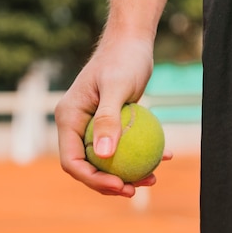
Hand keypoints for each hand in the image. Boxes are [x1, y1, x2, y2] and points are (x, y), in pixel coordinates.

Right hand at [54, 36, 171, 196]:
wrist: (131, 42)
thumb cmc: (123, 59)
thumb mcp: (118, 88)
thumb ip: (108, 120)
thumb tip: (104, 156)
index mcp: (68, 119)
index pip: (72, 160)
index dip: (92, 179)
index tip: (121, 184)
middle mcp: (75, 125)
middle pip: (85, 165)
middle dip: (108, 183)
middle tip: (135, 190)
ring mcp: (90, 126)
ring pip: (103, 161)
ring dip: (125, 174)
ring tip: (152, 178)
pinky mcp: (108, 124)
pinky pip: (119, 147)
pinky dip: (138, 155)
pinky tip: (163, 158)